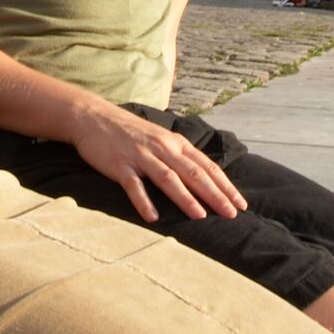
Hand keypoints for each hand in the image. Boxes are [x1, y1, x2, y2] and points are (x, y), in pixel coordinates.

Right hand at [67, 100, 247, 224]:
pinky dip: (143, 201)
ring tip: (200, 216)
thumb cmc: (129, 132)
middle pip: (194, 173)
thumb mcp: (160, 138)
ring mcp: (141, 156)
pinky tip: (153, 217)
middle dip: (215, 195)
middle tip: (232, 214)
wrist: (93, 116)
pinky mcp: (119, 164)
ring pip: (168, 178)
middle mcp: (162, 148)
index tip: (241, 204)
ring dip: (185, 198)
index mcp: (175, 143)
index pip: (207, 167)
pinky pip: (134, 185)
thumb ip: (179, 155)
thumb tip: (203, 177)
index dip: (225, 186)